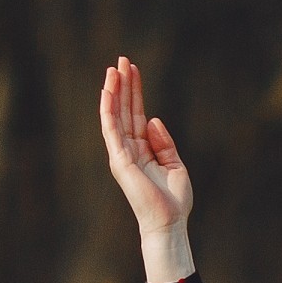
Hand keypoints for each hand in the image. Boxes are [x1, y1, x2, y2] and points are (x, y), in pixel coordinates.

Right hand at [100, 57, 194, 259]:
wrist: (169, 222)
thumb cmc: (173, 201)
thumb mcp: (174, 165)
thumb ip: (164, 143)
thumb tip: (152, 119)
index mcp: (142, 150)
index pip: (136, 114)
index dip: (135, 92)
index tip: (134, 70)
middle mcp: (128, 149)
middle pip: (124, 110)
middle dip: (123, 85)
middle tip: (122, 60)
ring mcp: (122, 154)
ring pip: (115, 115)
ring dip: (114, 92)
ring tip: (114, 69)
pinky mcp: (120, 160)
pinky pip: (111, 130)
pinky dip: (108, 110)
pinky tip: (107, 92)